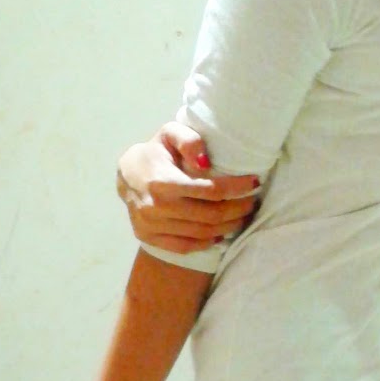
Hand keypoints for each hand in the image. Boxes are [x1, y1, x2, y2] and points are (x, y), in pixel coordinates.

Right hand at [117, 122, 259, 252]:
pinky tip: (221, 233)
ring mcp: (151, 226)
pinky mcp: (149, 238)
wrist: (125, 177)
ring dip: (228, 226)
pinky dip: (208, 242)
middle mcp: (156, 207)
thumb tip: (205, 163)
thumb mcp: (169, 134)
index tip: (254, 183)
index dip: (237, 188)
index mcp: (162, 181)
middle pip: (210, 215)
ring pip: (202, 233)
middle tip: (252, 202)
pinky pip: (186, 246)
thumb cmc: (155, 152)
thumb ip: (188, 141)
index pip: (210, 190)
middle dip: (238, 209)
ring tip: (242, 216)